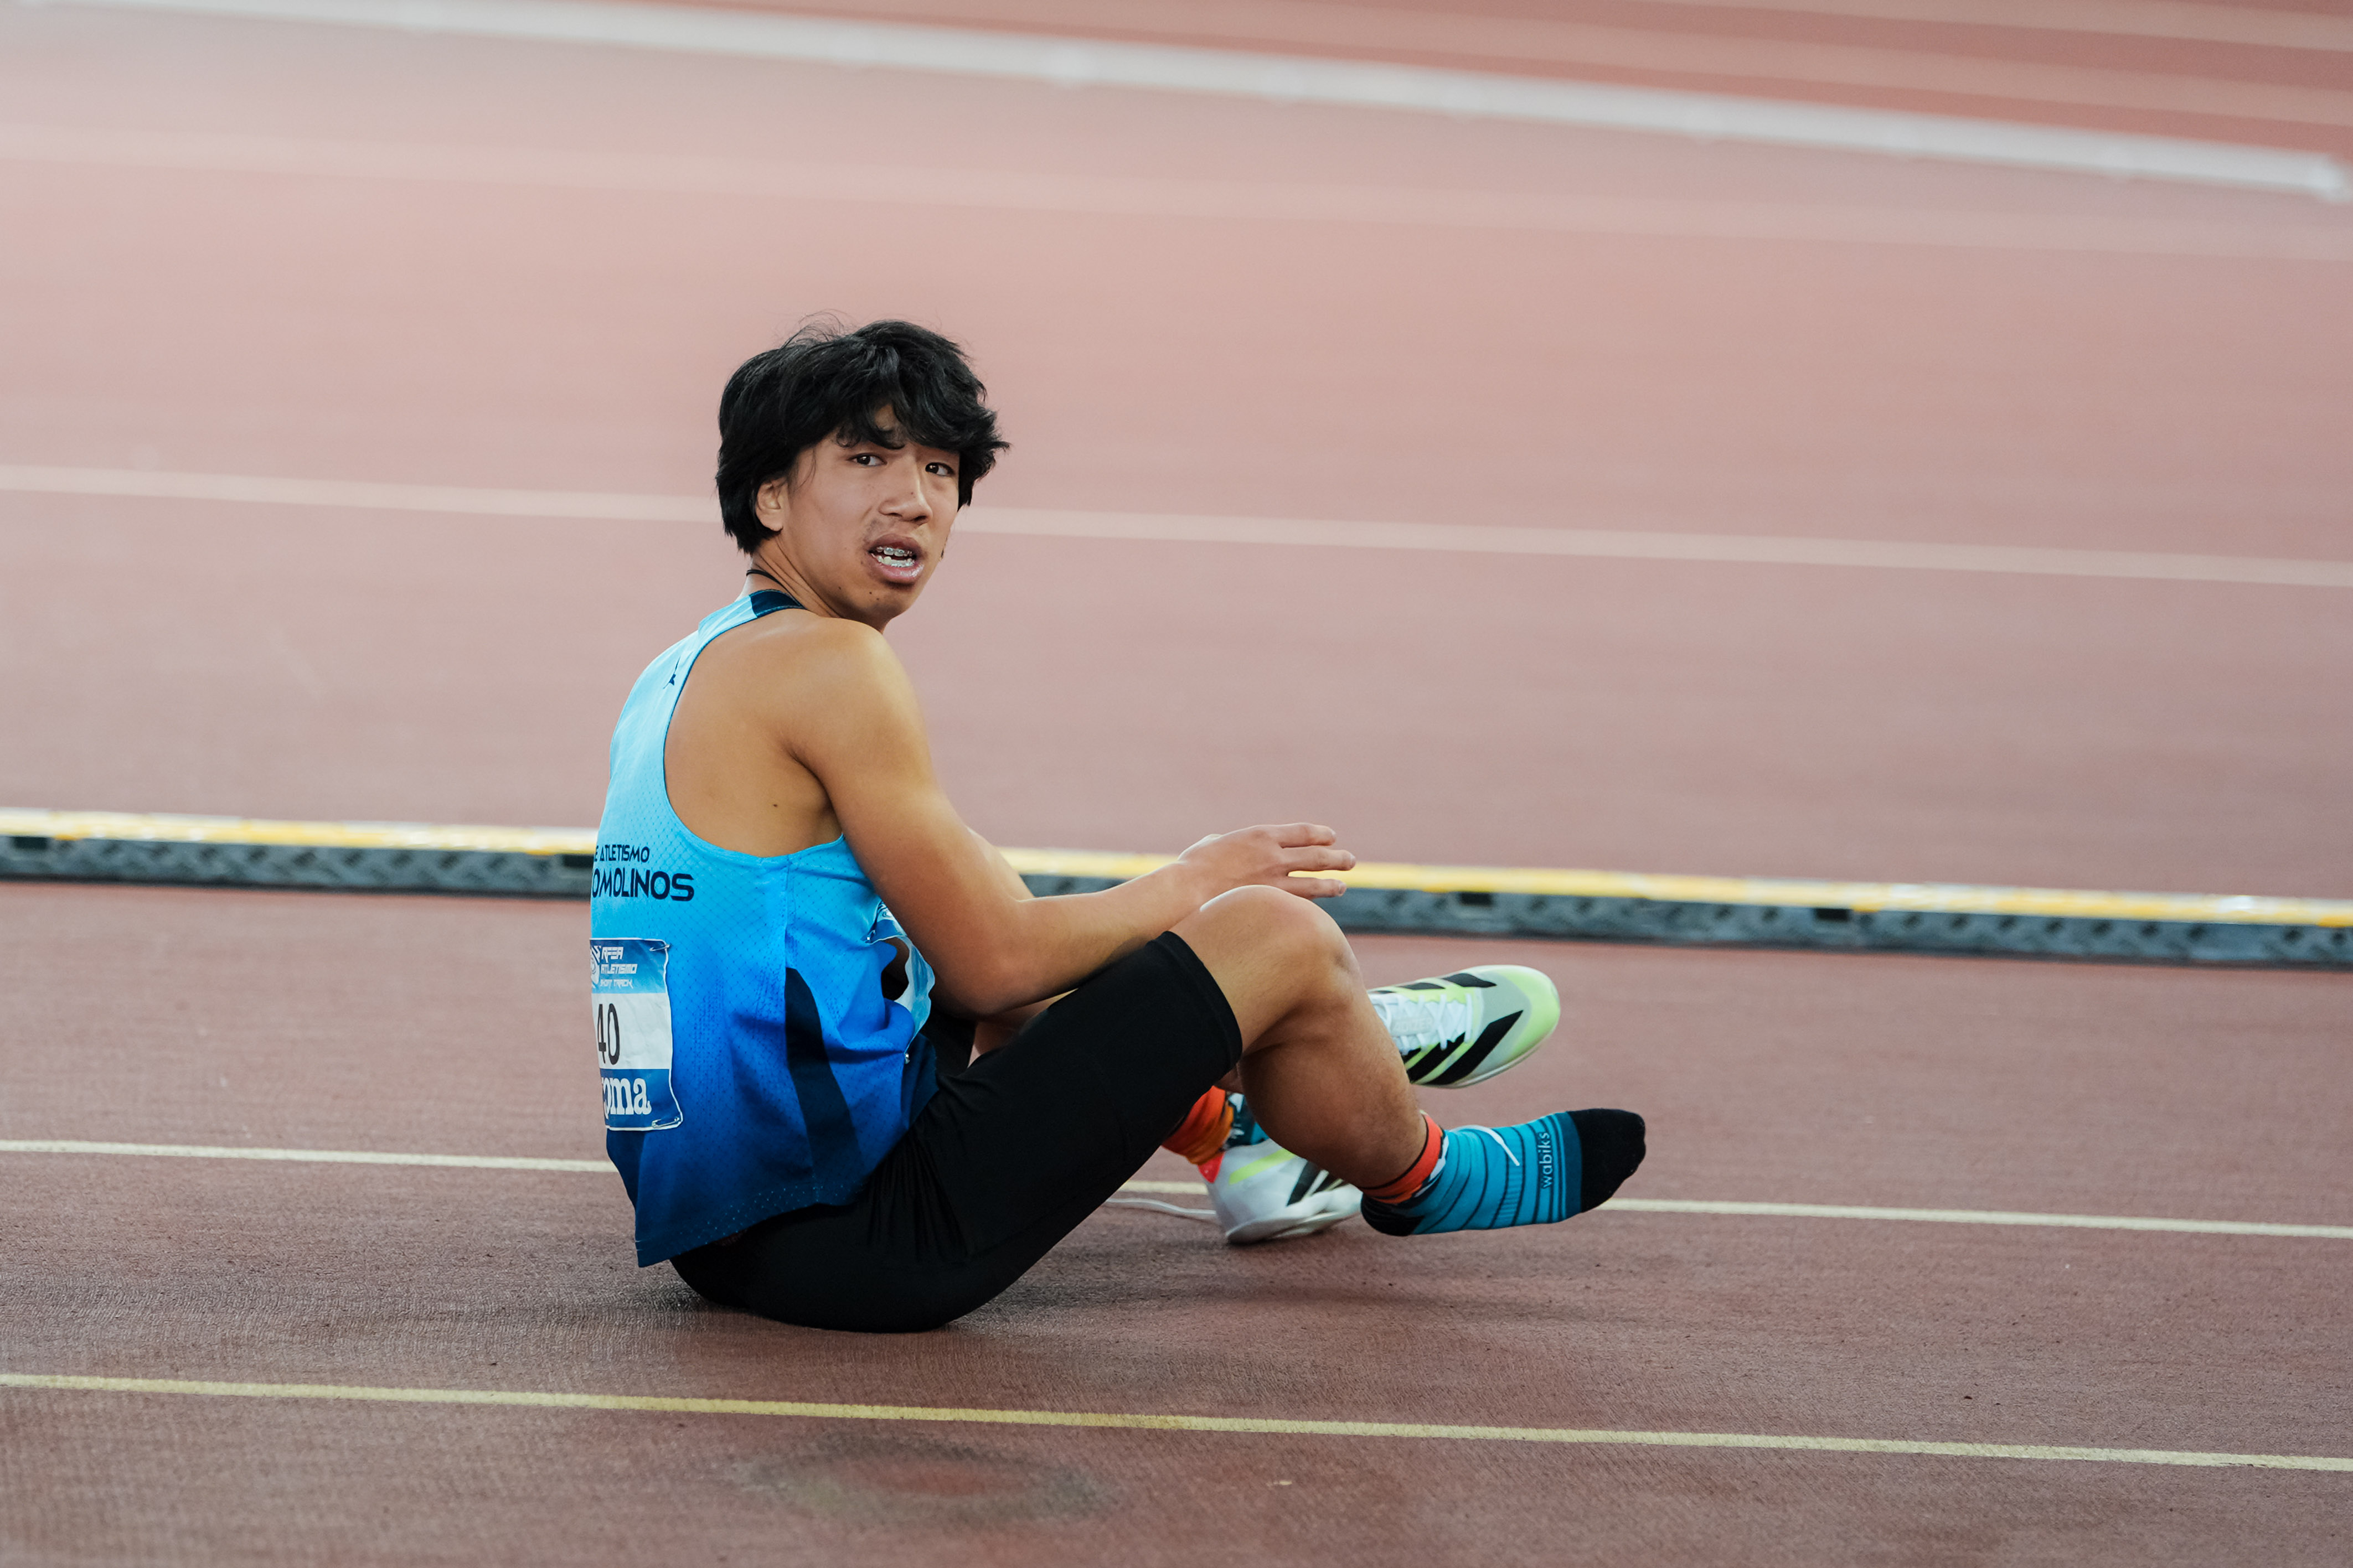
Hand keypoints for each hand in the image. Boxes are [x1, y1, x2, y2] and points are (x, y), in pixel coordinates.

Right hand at [1174, 823, 1356, 900]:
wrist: (1186, 889)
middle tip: (1349, 860)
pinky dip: (1312, 908)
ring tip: (1342, 886)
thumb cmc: (1192, 867)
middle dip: (1336, 858)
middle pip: (1316, 856)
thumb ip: (1225, 843)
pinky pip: (1298, 906)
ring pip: (1314, 884)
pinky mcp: (1269, 905)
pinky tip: (1318, 912)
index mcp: (1260, 835)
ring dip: (1331, 885)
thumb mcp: (1211, 845)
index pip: (1301, 833)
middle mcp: (1274, 856)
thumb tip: (1221, 843)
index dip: (1320, 835)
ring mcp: (1273, 882)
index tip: (1331, 837)